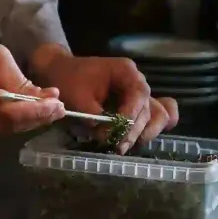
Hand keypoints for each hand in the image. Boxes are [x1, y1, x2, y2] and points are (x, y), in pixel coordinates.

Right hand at [0, 25, 65, 142]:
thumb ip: (19, 80)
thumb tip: (46, 98)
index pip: (13, 113)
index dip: (39, 111)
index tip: (60, 105)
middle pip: (11, 126)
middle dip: (37, 115)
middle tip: (57, 105)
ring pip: (4, 131)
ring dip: (25, 119)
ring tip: (43, 106)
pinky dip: (8, 121)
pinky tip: (19, 110)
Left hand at [30, 44, 179, 153]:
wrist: (60, 72)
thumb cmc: (68, 79)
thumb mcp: (77, 97)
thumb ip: (94, 117)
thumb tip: (107, 138)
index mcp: (125, 71)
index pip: (138, 96)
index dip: (130, 116)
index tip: (118, 133)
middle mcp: (138, 82)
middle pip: (149, 109)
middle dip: (134, 131)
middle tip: (118, 147)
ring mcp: (139, 94)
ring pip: (157, 116)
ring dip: (144, 133)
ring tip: (123, 146)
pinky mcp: (135, 106)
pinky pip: (155, 117)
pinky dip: (150, 129)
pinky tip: (140, 140)